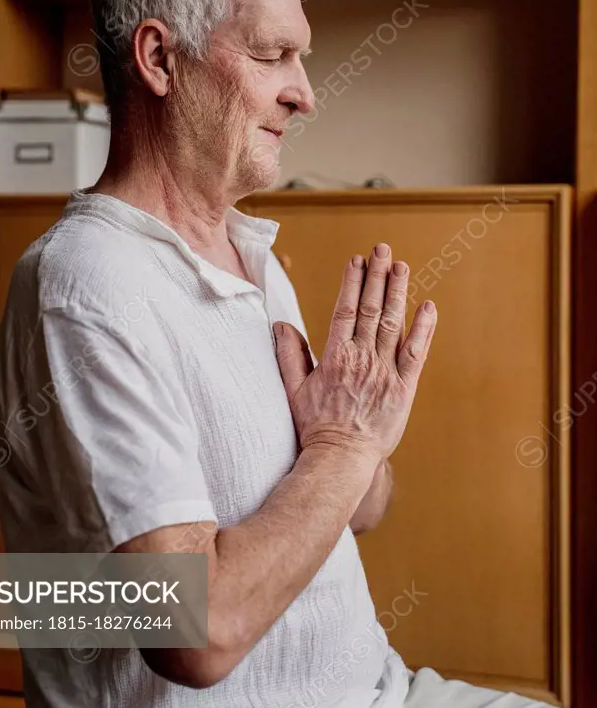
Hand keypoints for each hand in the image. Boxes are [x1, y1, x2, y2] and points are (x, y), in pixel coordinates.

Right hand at [274, 244, 436, 465]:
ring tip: (401, 266)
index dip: (353, 282)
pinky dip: (423, 328)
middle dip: (377, 276)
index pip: (345, 309)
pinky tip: (427, 306)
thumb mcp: (294, 389)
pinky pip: (416, 353)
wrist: (341, 458)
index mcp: (335, 356)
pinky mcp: (404, 388)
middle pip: (371, 308)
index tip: (357, 260)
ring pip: (393, 323)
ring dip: (398, 292)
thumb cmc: (315, 426)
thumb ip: (289, 355)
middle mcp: (362, 359)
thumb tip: (280, 325)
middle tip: (383, 249)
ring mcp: (385, 372)